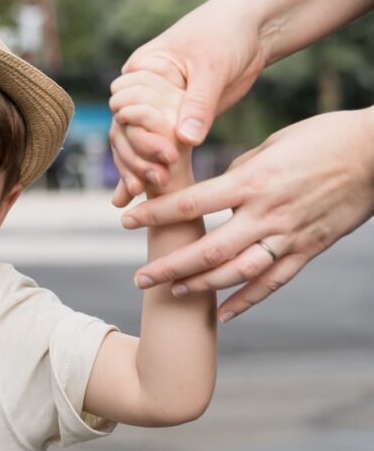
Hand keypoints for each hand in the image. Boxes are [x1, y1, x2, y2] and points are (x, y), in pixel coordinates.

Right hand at [110, 0, 265, 204]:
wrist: (253, 29)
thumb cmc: (227, 34)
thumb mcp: (212, 66)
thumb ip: (198, 104)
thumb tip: (184, 140)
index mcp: (141, 68)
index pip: (125, 107)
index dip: (138, 132)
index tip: (163, 152)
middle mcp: (144, 90)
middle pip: (125, 129)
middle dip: (136, 155)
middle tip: (156, 180)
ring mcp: (160, 106)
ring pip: (137, 142)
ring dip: (140, 166)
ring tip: (148, 191)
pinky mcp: (178, 120)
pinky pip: (160, 146)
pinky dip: (152, 166)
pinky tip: (140, 194)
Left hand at [118, 109, 373, 320]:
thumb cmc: (325, 136)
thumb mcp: (274, 144)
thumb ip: (242, 170)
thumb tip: (218, 186)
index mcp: (253, 181)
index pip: (192, 202)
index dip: (155, 213)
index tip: (126, 220)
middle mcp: (267, 213)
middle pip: (209, 249)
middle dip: (170, 267)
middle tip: (139, 278)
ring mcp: (290, 236)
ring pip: (237, 272)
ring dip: (202, 287)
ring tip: (173, 293)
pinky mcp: (310, 250)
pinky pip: (273, 282)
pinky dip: (247, 300)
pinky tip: (225, 313)